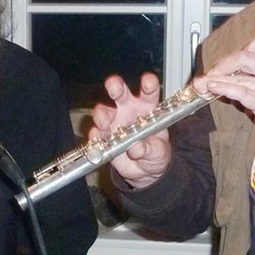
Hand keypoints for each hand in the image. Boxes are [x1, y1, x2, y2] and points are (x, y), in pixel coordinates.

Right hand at [89, 72, 170, 188]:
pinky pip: (95, 133)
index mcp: (147, 108)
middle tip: (114, 88)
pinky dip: (95, 135)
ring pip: (103, 111)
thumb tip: (137, 148)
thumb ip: (150, 149)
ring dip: (102, 115)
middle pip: (120, 93)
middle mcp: (128, 110)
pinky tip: (97, 138)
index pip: (148, 92)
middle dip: (116, 87)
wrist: (144, 172)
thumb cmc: (155, 153)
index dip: (148, 84)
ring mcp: (113, 122)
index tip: (148, 82)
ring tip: (104, 123)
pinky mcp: (103, 137)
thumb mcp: (159, 152)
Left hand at [193, 31, 254, 155]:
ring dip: (216, 78)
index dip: (243, 47)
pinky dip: (222, 88)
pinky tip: (212, 89)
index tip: (230, 60)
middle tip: (211, 73)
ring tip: (202, 83)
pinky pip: (239, 91)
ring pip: (238, 75)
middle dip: (222, 63)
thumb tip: (235, 78)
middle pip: (244, 55)